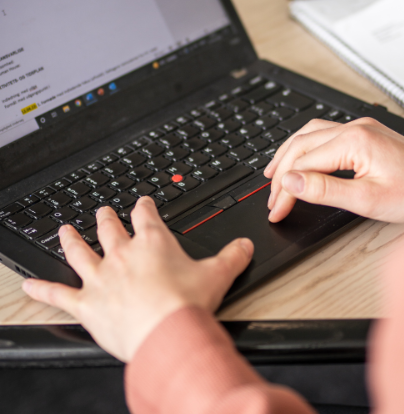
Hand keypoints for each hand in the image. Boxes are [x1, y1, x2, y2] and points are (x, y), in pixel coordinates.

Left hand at [22, 197, 252, 362]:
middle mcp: (123, 255)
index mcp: (153, 244)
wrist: (166, 332)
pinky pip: (58, 294)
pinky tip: (28, 284)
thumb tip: (245, 245)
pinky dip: (42, 289)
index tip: (142, 201)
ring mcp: (102, 278)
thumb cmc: (186, 303)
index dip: (143, 205)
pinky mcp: (87, 304)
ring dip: (71, 241)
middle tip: (102, 212)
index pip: (145, 215)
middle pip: (109, 229)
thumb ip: (234, 256)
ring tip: (65, 230)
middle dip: (106, 219)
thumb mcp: (218, 274)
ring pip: (80, 253)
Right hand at [265, 118, 403, 223]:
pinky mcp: (366, 134)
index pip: (304, 164)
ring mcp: (360, 128)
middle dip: (282, 172)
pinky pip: (325, 135)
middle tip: (272, 198)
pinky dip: (307, 149)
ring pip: (310, 135)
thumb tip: (291, 182)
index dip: (285, 189)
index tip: (276, 209)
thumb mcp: (367, 199)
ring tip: (274, 173)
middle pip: (302, 146)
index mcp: (354, 140)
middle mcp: (355, 127)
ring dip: (290, 155)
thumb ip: (324, 189)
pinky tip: (301, 158)